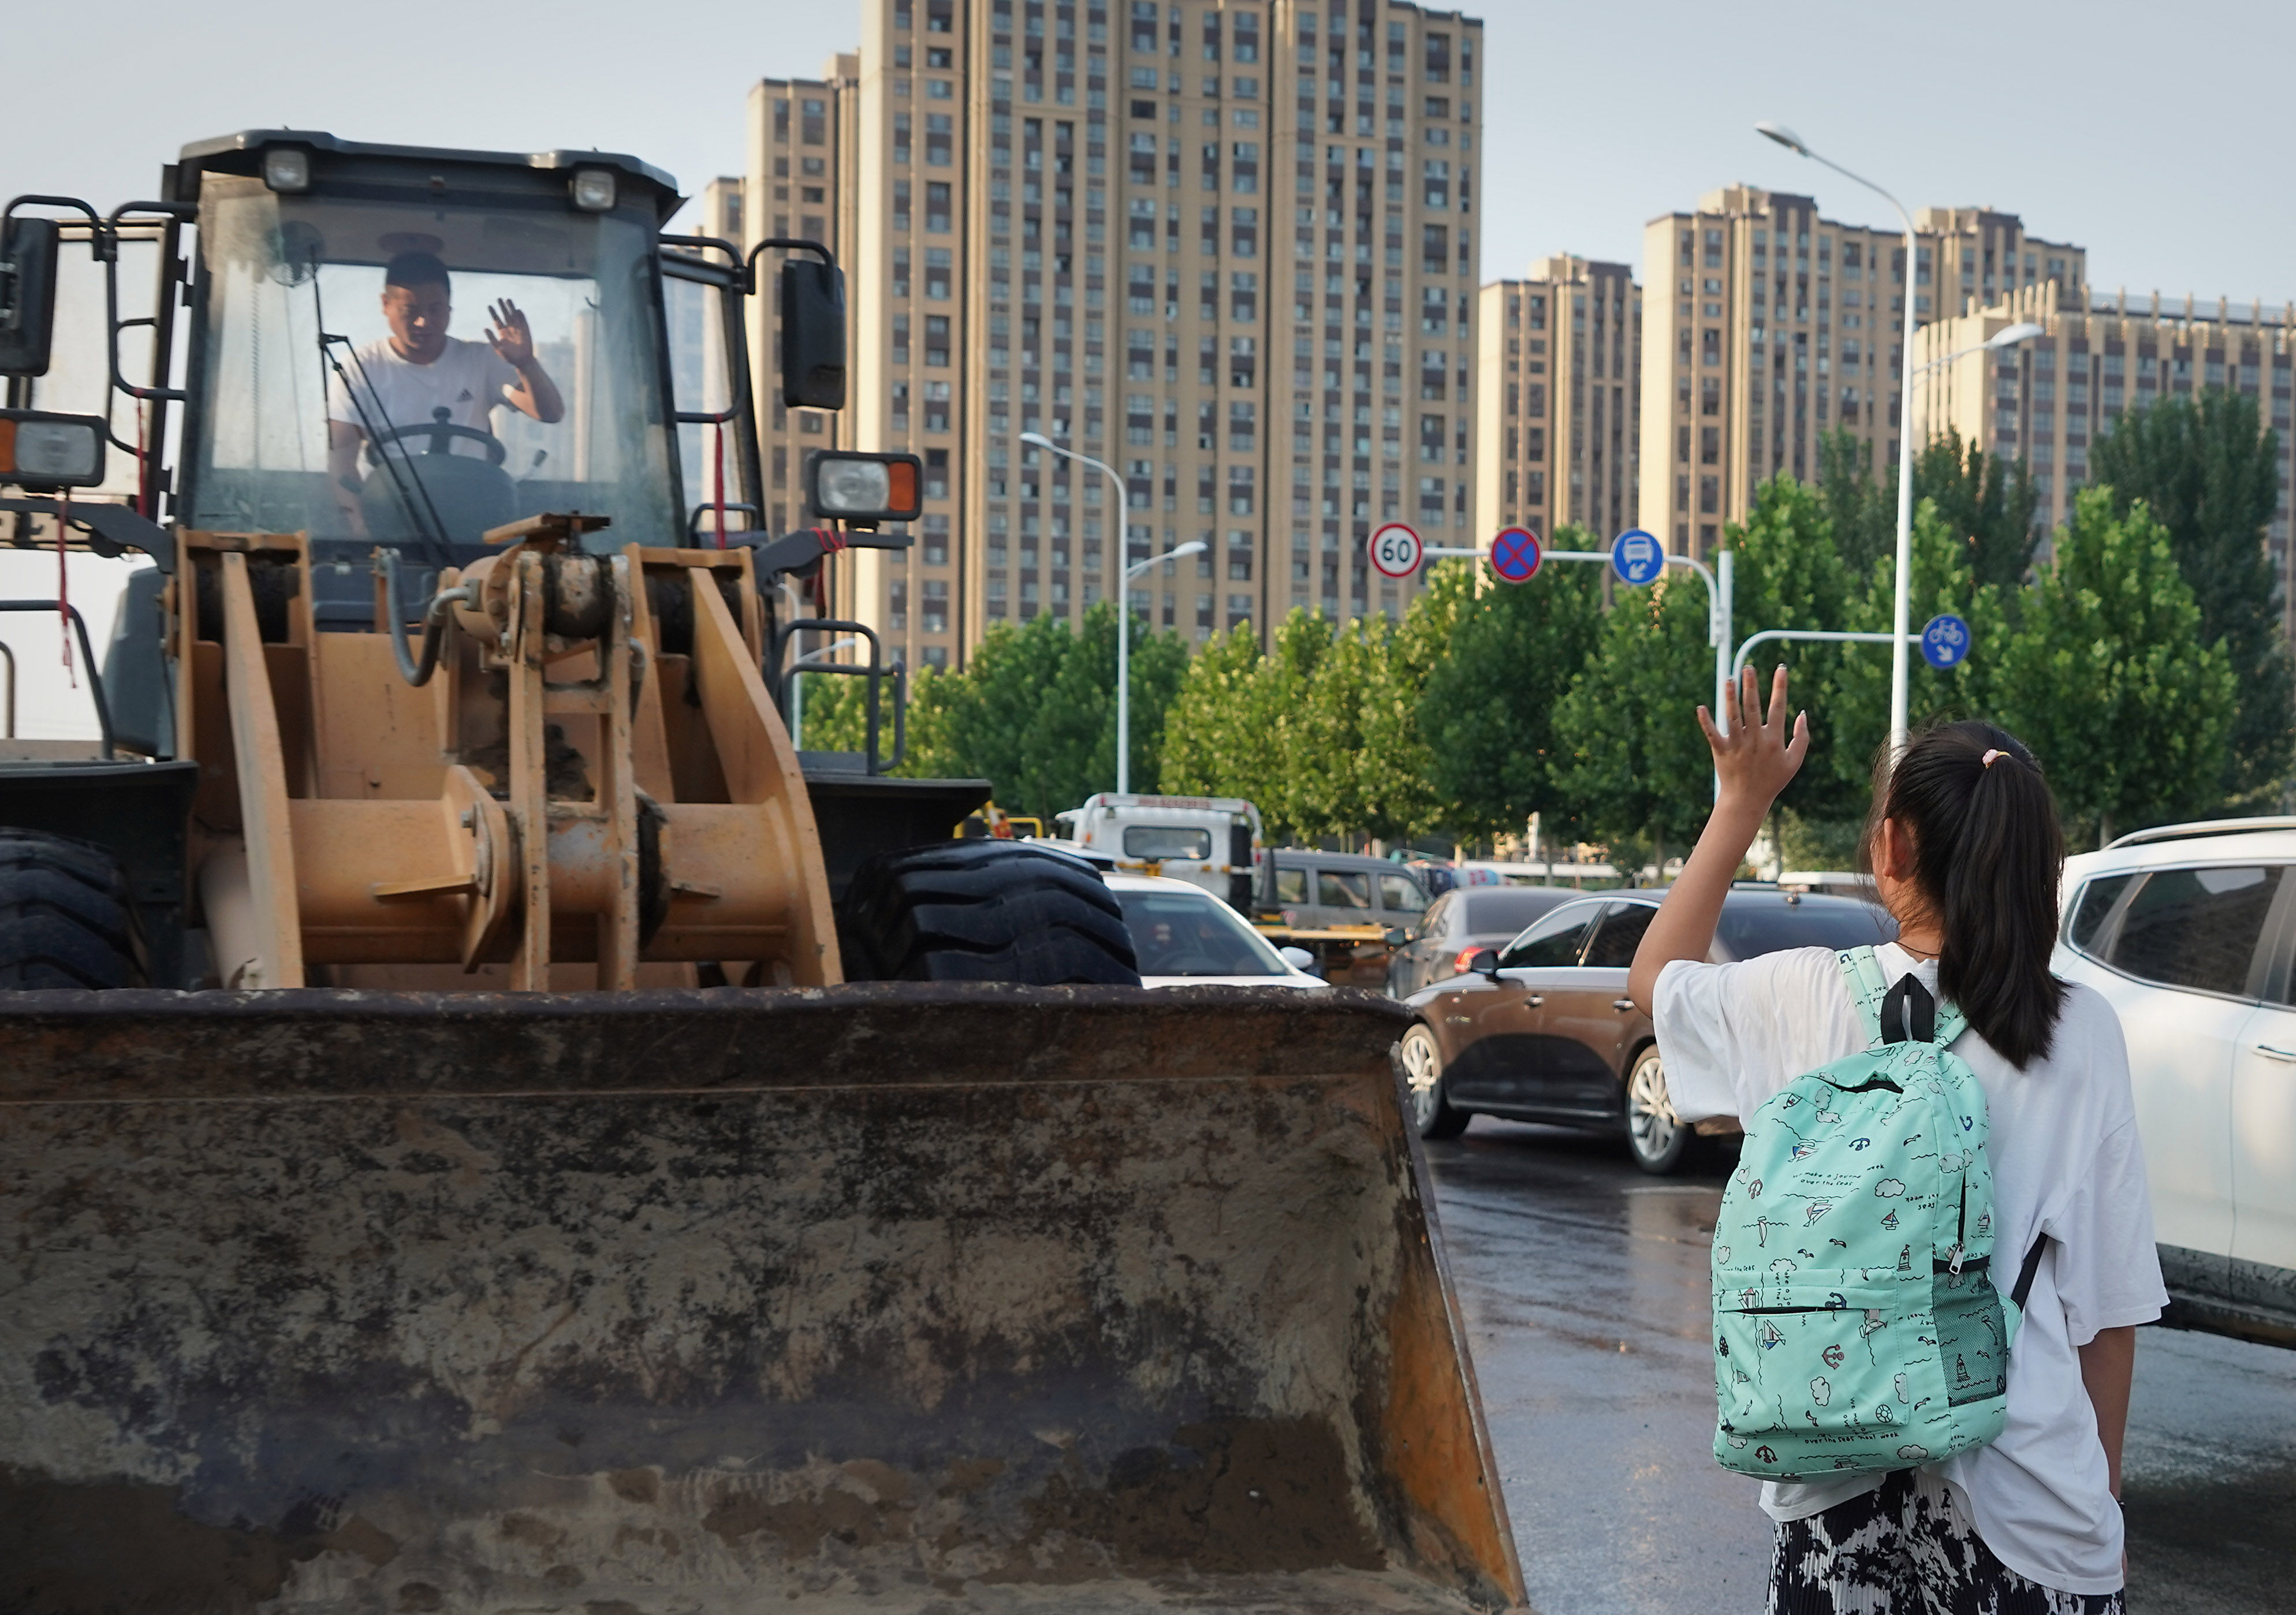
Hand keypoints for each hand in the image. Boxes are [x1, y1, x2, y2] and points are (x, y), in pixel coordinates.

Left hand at [486, 299, 535, 368]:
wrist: (522, 361)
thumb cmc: (509, 357)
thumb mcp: (498, 348)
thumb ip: (492, 338)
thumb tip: (485, 328)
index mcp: (502, 332)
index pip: (497, 320)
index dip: (493, 313)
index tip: (489, 306)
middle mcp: (510, 329)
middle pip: (505, 315)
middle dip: (502, 307)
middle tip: (498, 298)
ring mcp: (518, 329)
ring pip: (514, 316)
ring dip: (511, 308)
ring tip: (508, 299)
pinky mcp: (526, 331)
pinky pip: (523, 321)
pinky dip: (521, 316)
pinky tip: (518, 310)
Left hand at [1699, 663, 1808, 811]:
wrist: (1747, 800)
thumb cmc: (1772, 780)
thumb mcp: (1794, 761)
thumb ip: (1802, 738)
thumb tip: (1802, 713)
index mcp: (1774, 739)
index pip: (1778, 707)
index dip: (1780, 687)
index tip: (1781, 669)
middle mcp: (1755, 739)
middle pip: (1753, 707)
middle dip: (1752, 686)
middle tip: (1749, 668)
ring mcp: (1737, 745)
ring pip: (1733, 717)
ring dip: (1731, 697)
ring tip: (1730, 679)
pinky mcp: (1721, 752)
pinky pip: (1712, 734)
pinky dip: (1706, 722)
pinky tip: (1701, 707)